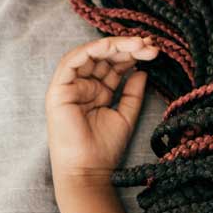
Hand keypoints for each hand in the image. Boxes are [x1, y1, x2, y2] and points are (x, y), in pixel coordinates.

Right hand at [45, 36, 157, 189]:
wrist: (89, 169)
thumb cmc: (105, 148)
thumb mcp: (126, 115)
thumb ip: (132, 93)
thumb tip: (142, 71)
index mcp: (97, 91)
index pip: (114, 66)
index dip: (133, 55)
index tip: (154, 51)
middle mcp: (82, 86)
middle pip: (104, 58)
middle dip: (128, 47)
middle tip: (150, 44)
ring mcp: (69, 86)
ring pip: (89, 55)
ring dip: (114, 46)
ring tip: (139, 44)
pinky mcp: (58, 90)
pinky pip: (71, 62)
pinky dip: (90, 50)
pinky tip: (110, 46)